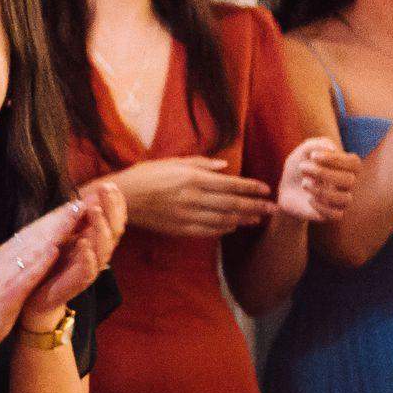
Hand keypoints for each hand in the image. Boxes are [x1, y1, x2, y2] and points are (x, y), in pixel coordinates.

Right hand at [0, 189, 112, 345]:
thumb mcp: (2, 275)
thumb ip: (17, 259)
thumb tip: (38, 243)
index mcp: (3, 255)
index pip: (33, 231)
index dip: (54, 217)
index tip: (75, 204)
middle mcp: (3, 259)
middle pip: (34, 233)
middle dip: (59, 217)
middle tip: (81, 201)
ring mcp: (3, 275)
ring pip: (32, 248)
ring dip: (54, 232)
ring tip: (73, 218)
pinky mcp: (6, 293)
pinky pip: (26, 274)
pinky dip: (40, 261)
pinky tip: (55, 251)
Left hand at [19, 181, 126, 325]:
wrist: (36, 298)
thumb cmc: (53, 265)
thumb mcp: (65, 237)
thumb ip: (77, 219)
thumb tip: (89, 194)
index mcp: (95, 241)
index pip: (112, 219)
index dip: (114, 203)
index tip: (110, 184)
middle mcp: (97, 255)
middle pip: (114, 230)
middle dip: (111, 208)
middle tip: (107, 189)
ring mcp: (88, 270)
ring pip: (104, 248)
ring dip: (100, 228)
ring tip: (94, 210)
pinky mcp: (76, 284)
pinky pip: (87, 271)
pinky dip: (87, 257)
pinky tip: (84, 243)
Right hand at [109, 155, 272, 235]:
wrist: (120, 198)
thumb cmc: (144, 175)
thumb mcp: (172, 162)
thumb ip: (200, 163)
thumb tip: (225, 166)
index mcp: (192, 178)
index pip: (230, 183)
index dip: (251, 187)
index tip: (266, 189)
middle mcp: (192, 197)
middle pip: (232, 203)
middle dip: (255, 206)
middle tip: (272, 208)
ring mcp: (186, 215)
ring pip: (222, 219)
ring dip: (242, 219)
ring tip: (256, 219)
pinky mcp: (178, 228)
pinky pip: (206, 231)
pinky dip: (222, 229)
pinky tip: (231, 227)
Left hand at [274, 135, 360, 223]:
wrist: (284, 190)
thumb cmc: (298, 168)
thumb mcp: (302, 152)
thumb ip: (316, 144)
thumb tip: (334, 148)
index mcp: (346, 167)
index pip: (354, 163)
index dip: (335, 159)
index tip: (313, 156)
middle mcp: (347, 184)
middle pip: (349, 180)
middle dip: (323, 172)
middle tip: (302, 167)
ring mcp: (340, 200)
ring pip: (345, 199)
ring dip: (321, 190)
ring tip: (304, 183)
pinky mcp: (331, 215)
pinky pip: (337, 215)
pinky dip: (322, 207)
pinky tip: (309, 199)